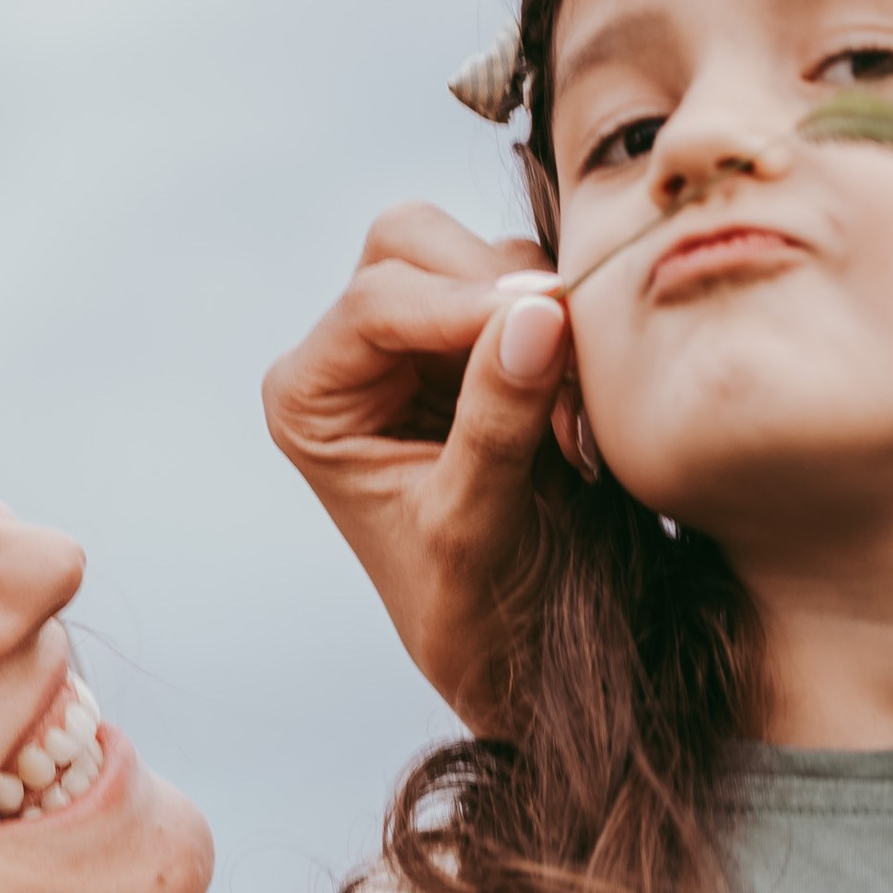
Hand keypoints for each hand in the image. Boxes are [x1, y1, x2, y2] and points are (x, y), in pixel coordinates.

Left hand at [262, 202, 576, 727]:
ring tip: (573, 416)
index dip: (466, 303)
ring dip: (541, 312)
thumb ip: (497, 420)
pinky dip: (562, 325)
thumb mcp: (475, 524)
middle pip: (412, 243)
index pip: (377, 301)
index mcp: (311, 398)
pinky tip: (580, 400)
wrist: (516, 648)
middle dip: (495, 288)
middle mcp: (351, 356)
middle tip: (566, 358)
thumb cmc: (472, 609)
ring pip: (478, 253)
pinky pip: (526, 288)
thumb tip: (540, 313)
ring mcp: (416, 341)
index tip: (555, 323)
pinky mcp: (478, 343)